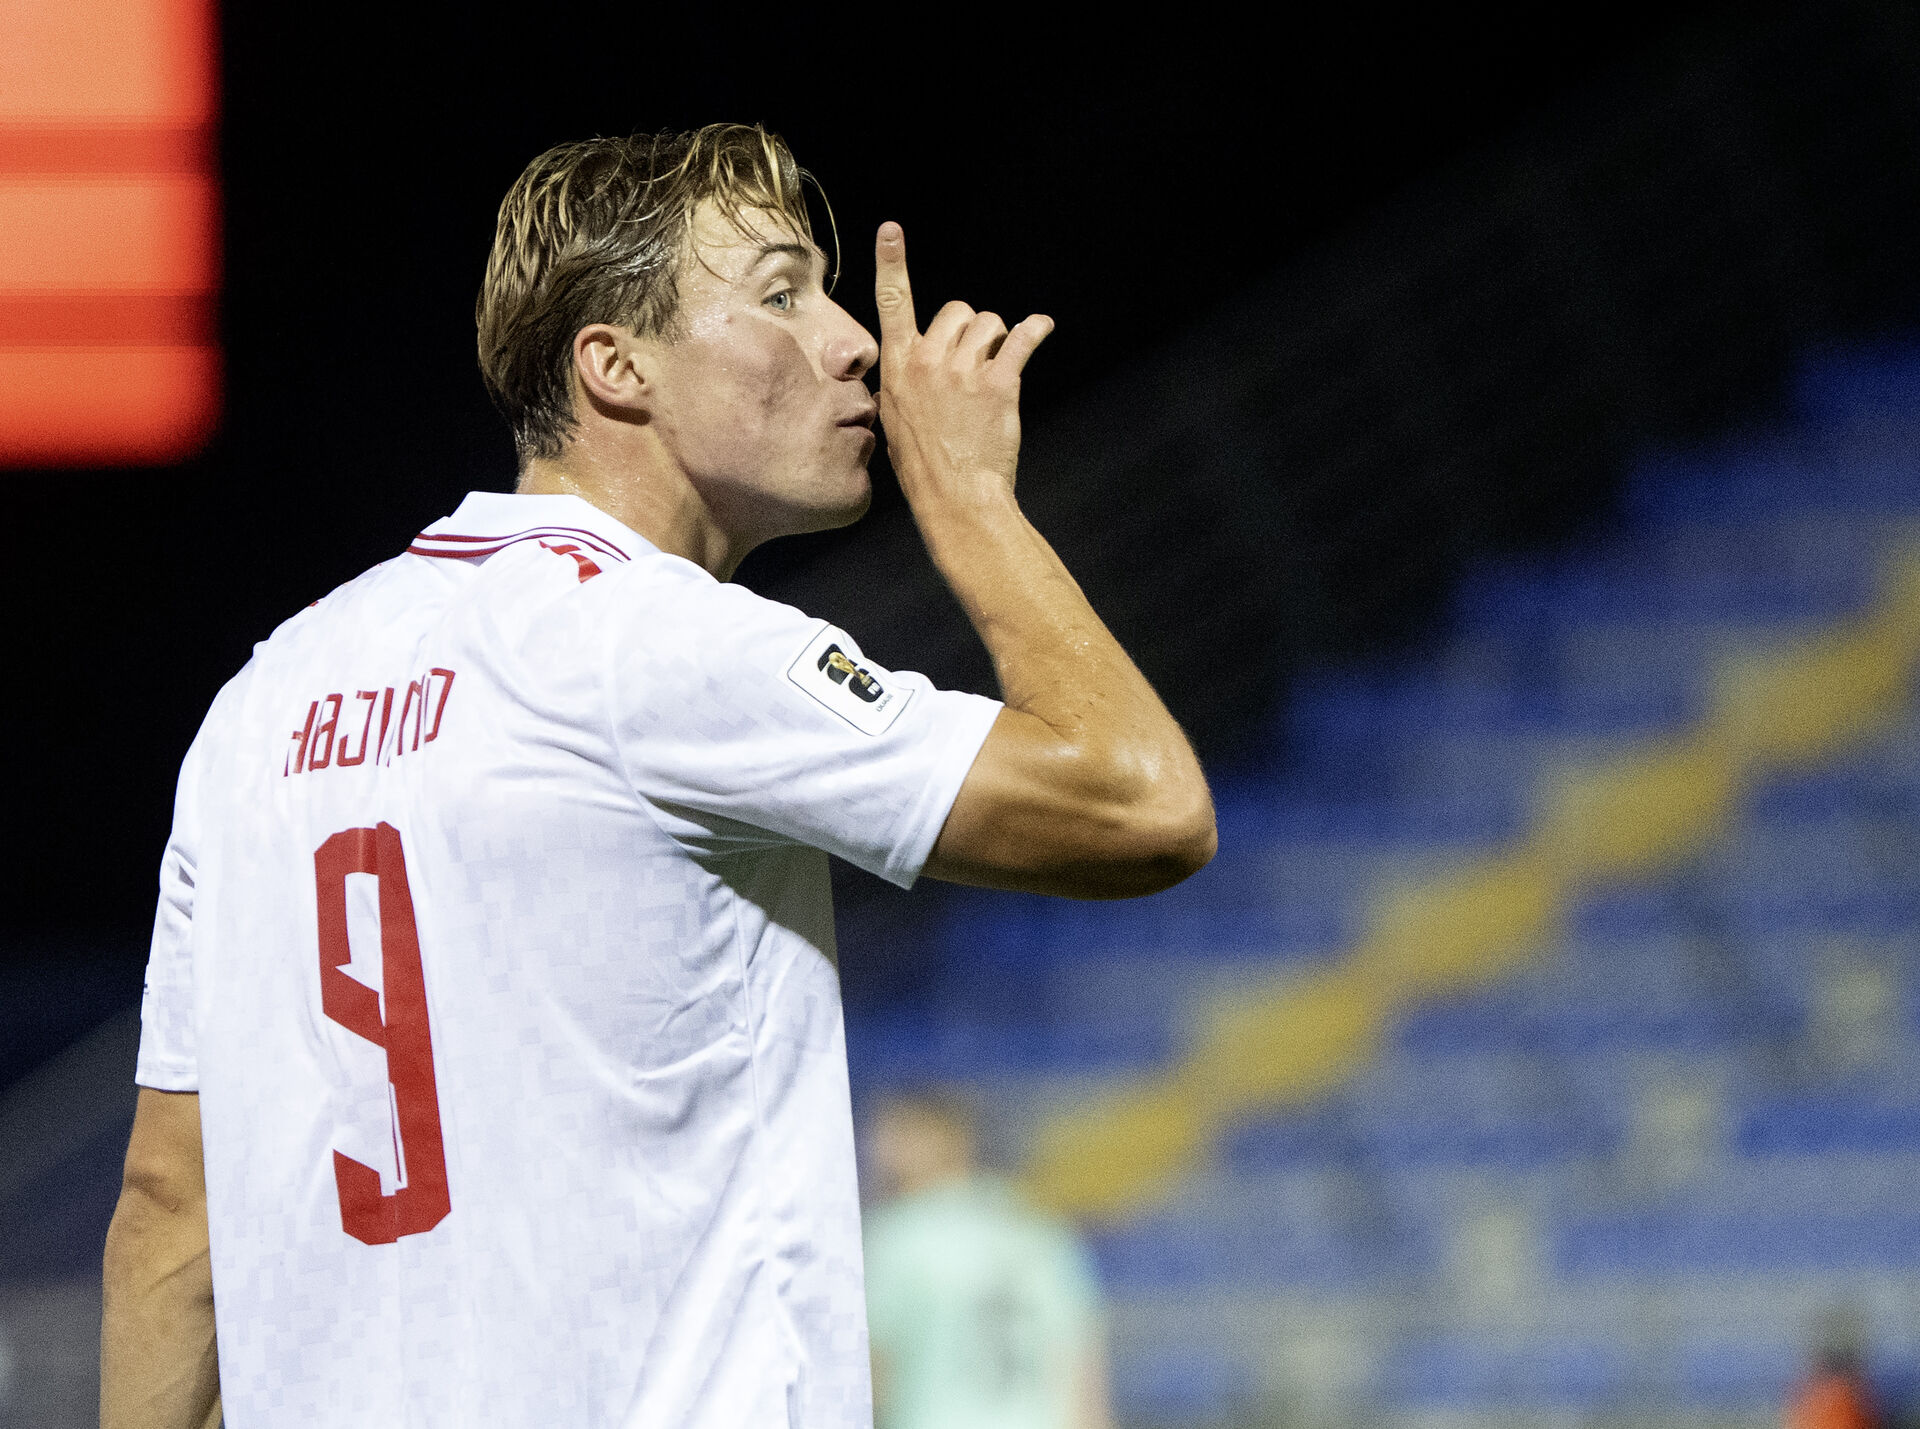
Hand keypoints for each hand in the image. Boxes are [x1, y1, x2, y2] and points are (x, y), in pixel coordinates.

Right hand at [873, 221, 1052, 512]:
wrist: (954, 497)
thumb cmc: (924, 468)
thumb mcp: (895, 422)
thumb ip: (903, 386)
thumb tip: (908, 379)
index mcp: (897, 367)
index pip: (892, 304)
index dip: (891, 264)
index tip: (890, 230)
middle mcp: (927, 360)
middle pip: (957, 309)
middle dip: (972, 328)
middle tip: (978, 358)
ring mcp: (963, 371)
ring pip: (990, 324)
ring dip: (1000, 338)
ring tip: (999, 366)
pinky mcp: (999, 383)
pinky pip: (1024, 339)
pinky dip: (1037, 330)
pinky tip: (1043, 329)